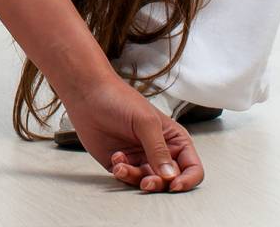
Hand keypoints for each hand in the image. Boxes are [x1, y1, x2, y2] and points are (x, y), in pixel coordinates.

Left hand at [61, 75, 204, 193]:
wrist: (88, 95)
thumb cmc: (119, 99)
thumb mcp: (145, 122)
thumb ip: (158, 150)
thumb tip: (171, 177)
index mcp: (173, 138)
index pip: (192, 167)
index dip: (187, 180)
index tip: (174, 185)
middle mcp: (159, 151)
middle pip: (170, 181)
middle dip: (158, 183)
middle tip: (146, 182)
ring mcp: (141, 158)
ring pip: (149, 183)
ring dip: (136, 178)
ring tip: (123, 166)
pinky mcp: (124, 164)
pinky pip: (129, 180)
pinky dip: (123, 174)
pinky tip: (116, 158)